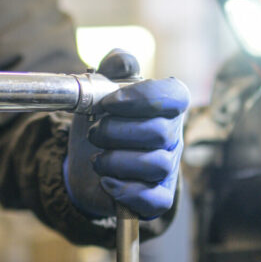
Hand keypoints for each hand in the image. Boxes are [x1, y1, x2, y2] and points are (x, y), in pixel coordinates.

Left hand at [64, 53, 189, 219]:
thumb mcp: (99, 89)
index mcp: (165, 106)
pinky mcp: (158, 196)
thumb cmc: (100, 120)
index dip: (143, 97)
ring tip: (97, 159)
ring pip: (156, 165)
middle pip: (160, 132)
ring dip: (118, 161)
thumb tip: (124, 62)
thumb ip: (112, 67)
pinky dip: (127, 192)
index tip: (110, 101)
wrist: (86, 161)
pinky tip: (106, 182)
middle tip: (94, 132)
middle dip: (117, 131)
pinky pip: (155, 199)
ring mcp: (168, 168)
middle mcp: (173, 135)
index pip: (174, 96)